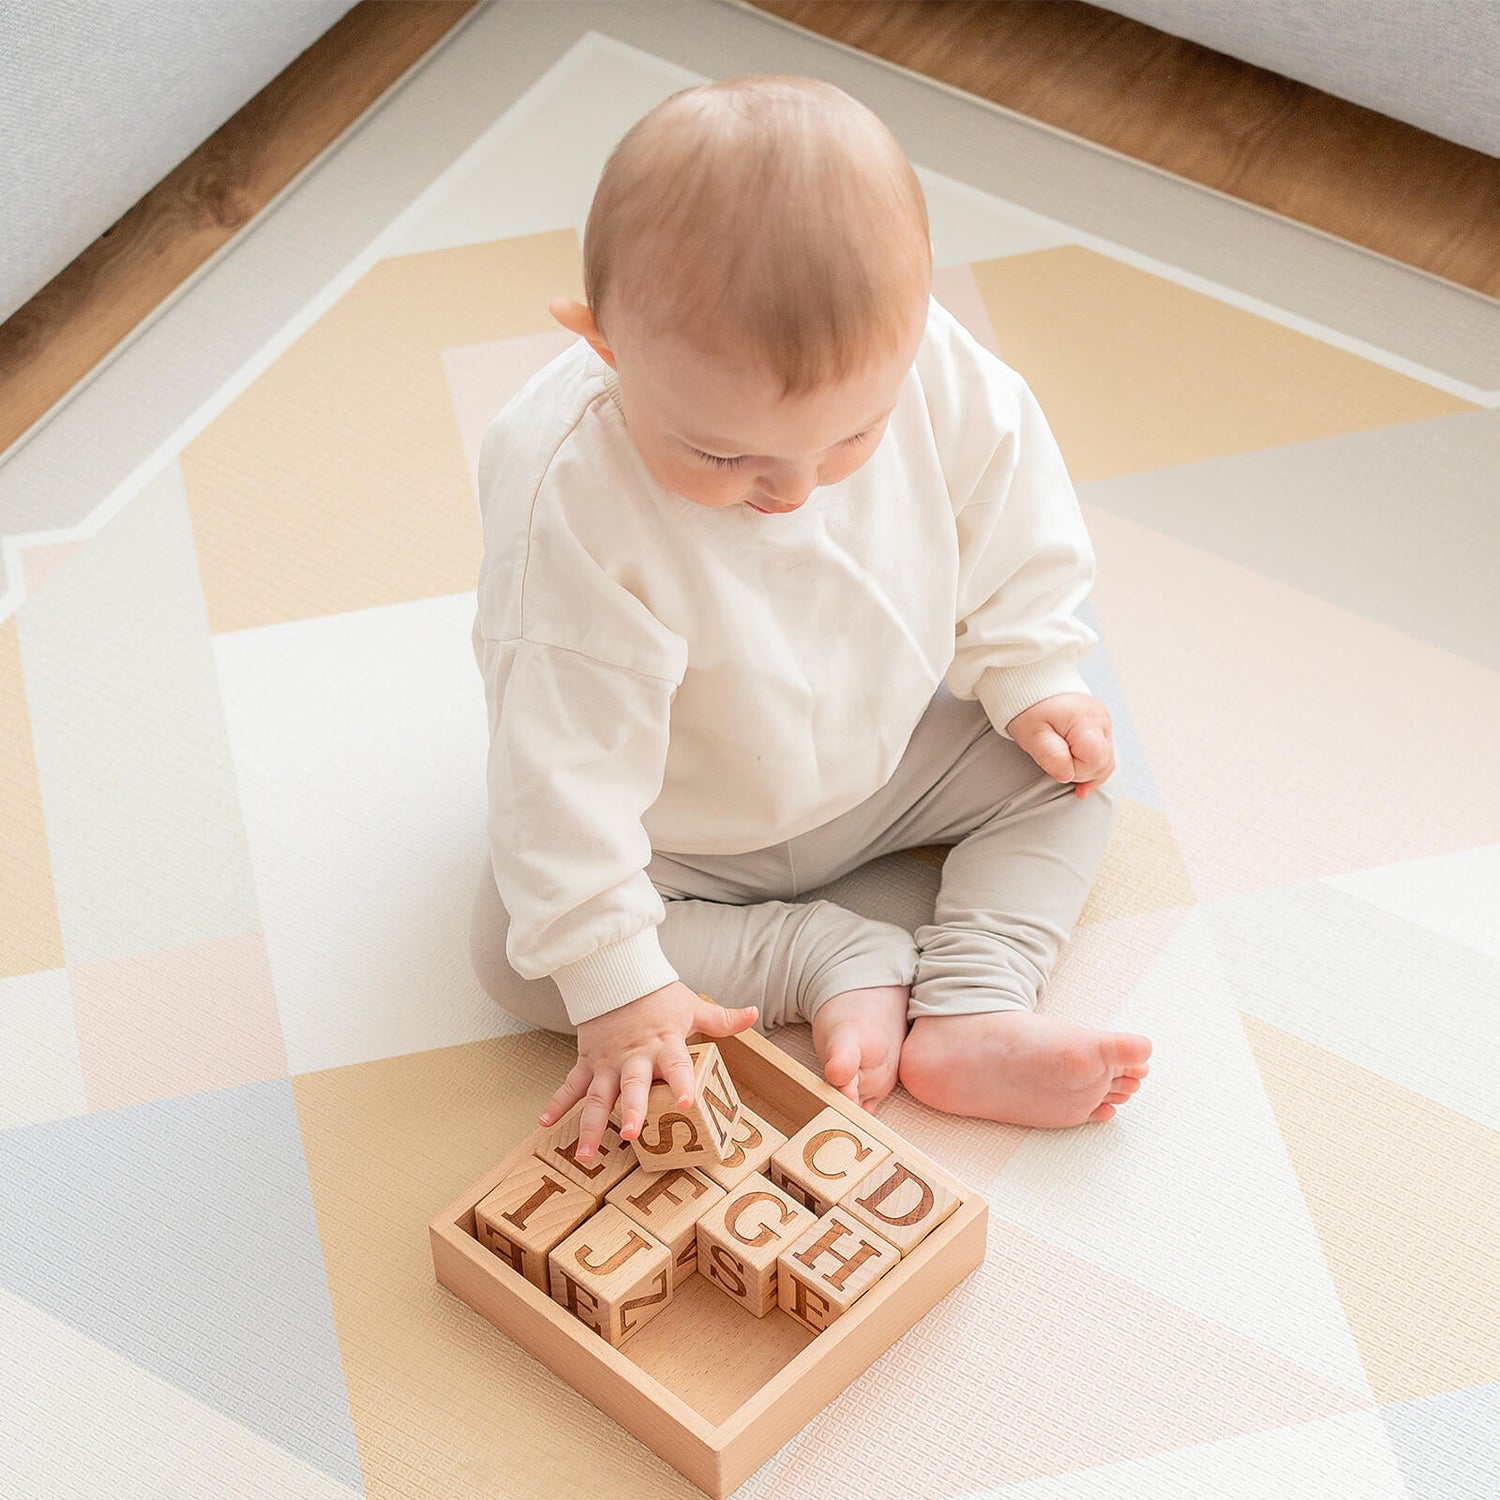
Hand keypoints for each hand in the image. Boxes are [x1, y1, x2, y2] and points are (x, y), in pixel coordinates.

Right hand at [538, 981, 758, 1162]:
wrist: (616, 972)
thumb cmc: (657, 995)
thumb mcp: (691, 1006)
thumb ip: (722, 1019)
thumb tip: (755, 1013)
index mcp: (663, 1044)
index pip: (677, 1065)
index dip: (682, 1082)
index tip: (688, 1102)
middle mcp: (634, 1057)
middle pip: (633, 1087)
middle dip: (633, 1111)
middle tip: (632, 1136)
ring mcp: (607, 1062)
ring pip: (598, 1097)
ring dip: (591, 1126)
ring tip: (586, 1155)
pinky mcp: (588, 1061)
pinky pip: (571, 1085)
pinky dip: (557, 1103)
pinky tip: (546, 1123)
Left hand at [1006, 692, 1113, 798]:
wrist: (1029, 683)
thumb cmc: (1028, 708)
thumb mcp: (1031, 734)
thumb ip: (1050, 756)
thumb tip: (1066, 777)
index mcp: (1087, 721)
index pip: (1095, 761)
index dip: (1076, 771)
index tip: (1054, 763)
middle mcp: (1101, 720)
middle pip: (1104, 762)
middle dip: (1082, 773)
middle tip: (1057, 767)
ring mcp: (1103, 721)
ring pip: (1106, 759)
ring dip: (1089, 772)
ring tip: (1074, 786)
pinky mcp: (1098, 724)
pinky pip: (1101, 751)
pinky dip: (1091, 765)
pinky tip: (1081, 778)